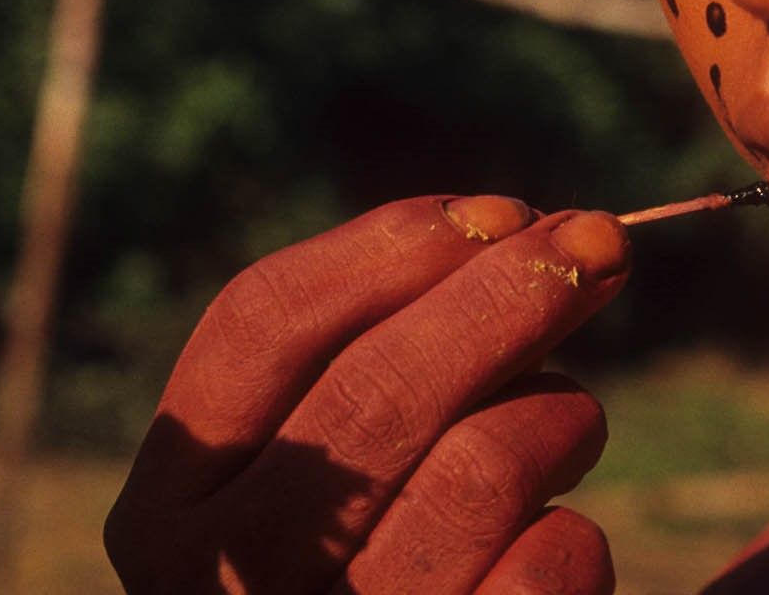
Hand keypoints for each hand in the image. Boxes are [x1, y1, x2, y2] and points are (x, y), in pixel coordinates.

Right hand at [105, 195, 628, 593]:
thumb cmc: (360, 558)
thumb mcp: (314, 465)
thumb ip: (371, 350)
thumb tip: (519, 227)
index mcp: (165, 508)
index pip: (261, 321)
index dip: (392, 247)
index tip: (501, 210)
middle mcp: (225, 583)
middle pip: (378, 384)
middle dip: (509, 292)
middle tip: (603, 242)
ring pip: (481, 465)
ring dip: (558, 417)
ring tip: (568, 425)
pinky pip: (548, 563)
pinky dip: (574, 532)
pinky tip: (552, 538)